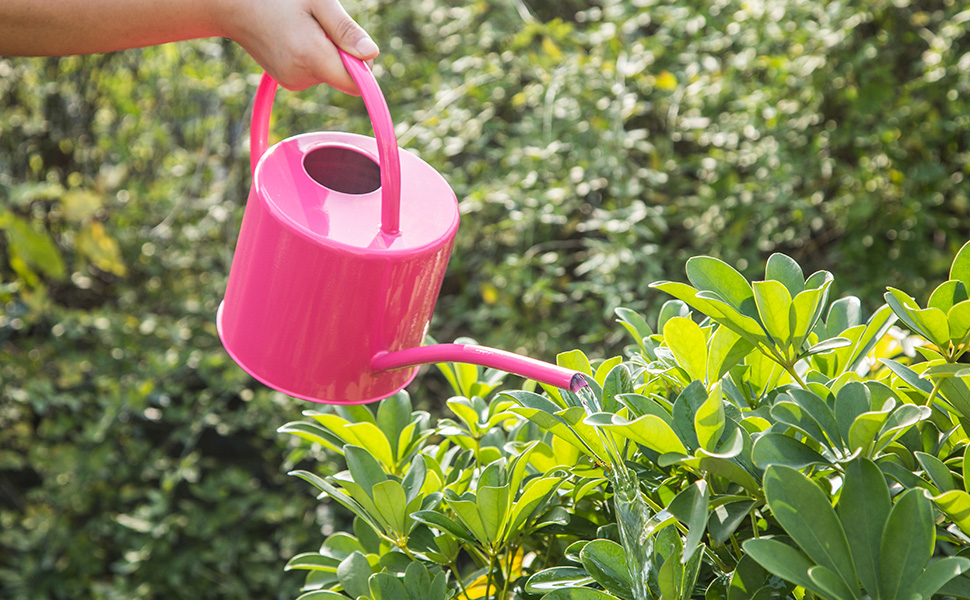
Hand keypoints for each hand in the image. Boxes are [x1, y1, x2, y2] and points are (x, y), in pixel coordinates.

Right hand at [218, 0, 379, 92]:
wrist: (233, 7)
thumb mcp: (318, 2)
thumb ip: (345, 30)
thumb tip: (372, 55)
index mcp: (312, 58)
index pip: (356, 83)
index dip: (364, 66)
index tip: (355, 44)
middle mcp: (301, 77)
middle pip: (343, 77)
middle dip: (343, 53)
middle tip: (321, 25)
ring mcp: (292, 82)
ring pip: (329, 73)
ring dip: (326, 53)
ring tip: (303, 28)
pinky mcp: (287, 81)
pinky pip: (314, 73)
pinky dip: (313, 57)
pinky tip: (295, 37)